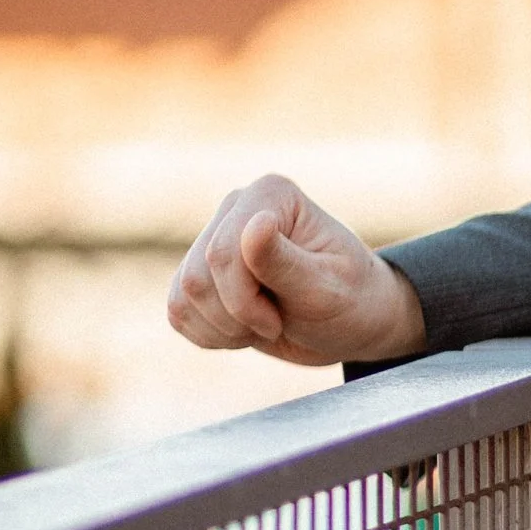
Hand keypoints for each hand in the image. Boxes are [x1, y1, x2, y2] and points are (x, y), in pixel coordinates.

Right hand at [167, 174, 425, 368]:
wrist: (352, 324)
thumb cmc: (351, 301)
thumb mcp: (325, 288)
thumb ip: (285, 261)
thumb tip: (255, 223)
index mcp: (271, 194)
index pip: (223, 253)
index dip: (244, 300)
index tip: (281, 318)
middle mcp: (237, 207)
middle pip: (197, 277)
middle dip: (235, 317)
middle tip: (277, 322)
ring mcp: (214, 238)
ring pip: (183, 296)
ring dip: (223, 329)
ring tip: (265, 324)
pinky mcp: (201, 273)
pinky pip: (178, 311)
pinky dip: (210, 334)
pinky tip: (245, 330)